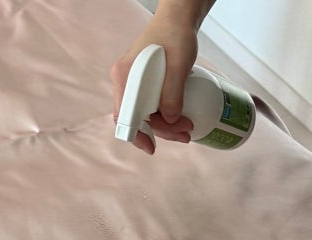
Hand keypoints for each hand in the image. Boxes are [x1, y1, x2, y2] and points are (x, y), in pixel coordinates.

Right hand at [110, 12, 198, 153]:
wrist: (177, 19)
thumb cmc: (175, 36)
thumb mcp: (178, 66)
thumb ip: (172, 94)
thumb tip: (170, 120)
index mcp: (125, 77)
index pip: (125, 116)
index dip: (137, 136)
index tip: (152, 148)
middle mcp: (124, 80)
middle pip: (136, 118)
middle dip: (161, 131)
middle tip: (185, 133)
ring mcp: (132, 81)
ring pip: (144, 114)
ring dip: (165, 126)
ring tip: (187, 128)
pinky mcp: (142, 82)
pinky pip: (148, 106)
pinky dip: (162, 116)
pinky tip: (177, 119)